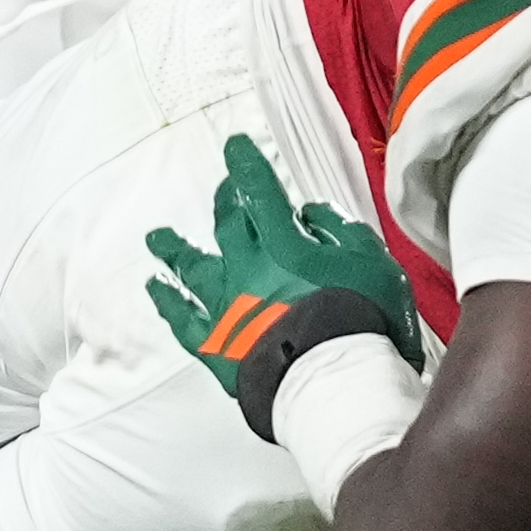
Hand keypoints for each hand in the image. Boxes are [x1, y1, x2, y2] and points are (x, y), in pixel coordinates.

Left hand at [145, 133, 421, 391]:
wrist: (335, 382)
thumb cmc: (364, 323)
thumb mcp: (372, 263)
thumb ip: (340, 231)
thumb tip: (310, 212)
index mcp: (284, 245)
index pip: (260, 192)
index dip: (246, 166)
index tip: (235, 147)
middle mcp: (249, 270)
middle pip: (228, 225)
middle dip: (226, 202)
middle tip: (224, 190)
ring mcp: (228, 309)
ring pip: (194, 270)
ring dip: (177, 250)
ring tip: (158, 238)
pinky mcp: (218, 348)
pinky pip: (184, 321)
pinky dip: (169, 303)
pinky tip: (157, 290)